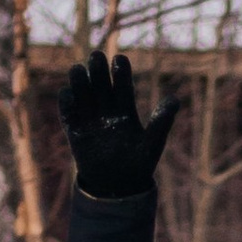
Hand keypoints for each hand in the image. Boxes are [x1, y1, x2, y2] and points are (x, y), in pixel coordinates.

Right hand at [60, 53, 180, 201]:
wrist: (118, 186)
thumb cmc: (139, 163)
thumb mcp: (152, 143)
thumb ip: (161, 122)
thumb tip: (175, 100)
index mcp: (126, 110)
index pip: (123, 86)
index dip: (121, 72)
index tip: (120, 59)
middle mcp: (106, 110)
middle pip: (101, 86)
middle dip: (98, 71)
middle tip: (96, 55)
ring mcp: (90, 120)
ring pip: (83, 95)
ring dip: (80, 82)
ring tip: (78, 69)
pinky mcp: (75, 132)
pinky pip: (68, 114)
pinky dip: (67, 104)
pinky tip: (68, 94)